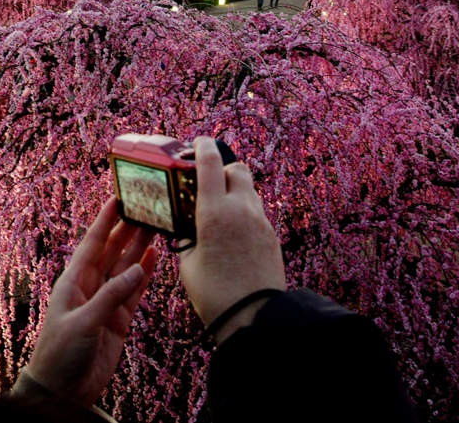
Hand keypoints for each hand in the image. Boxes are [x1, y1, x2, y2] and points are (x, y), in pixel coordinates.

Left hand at [21, 198, 157, 404]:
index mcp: (74, 281)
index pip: (92, 243)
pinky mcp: (119, 318)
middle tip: (146, 207)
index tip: (117, 196)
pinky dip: (145, 273)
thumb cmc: (59, 354)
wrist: (62, 391)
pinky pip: (135, 289)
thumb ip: (111, 296)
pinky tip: (156, 256)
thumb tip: (139, 269)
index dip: (105, 220)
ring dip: (140, 247)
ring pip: (126, 267)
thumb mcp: (83, 323)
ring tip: (157, 225)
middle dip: (128, 228)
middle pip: (113, 250)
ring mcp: (106, 301)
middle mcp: (91, 286)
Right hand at [178, 137, 285, 343]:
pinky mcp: (271, 234)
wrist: (253, 316)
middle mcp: (241, 208)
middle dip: (222, 169)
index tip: (196, 143)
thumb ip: (187, 236)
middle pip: (237, 169)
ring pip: (249, 189)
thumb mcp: (188, 262)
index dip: (202, 146)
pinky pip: (256, 211)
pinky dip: (243, 210)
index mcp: (214, 211)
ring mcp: (261, 220)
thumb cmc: (214, 293)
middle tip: (206, 183)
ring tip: (217, 211)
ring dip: (234, 190)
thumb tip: (188, 228)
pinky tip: (231, 232)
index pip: (210, 162)